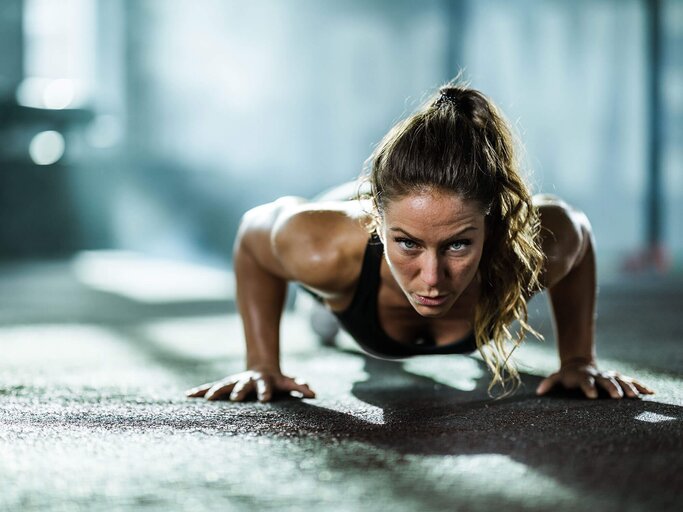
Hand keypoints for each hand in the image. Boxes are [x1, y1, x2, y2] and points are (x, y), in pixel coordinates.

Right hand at [185, 368, 315, 402]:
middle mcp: (247, 380)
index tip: (265, 400)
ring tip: (207, 399)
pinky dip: (200, 391)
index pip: (266, 386)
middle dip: (238, 391)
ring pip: (224, 385)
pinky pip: (211, 388)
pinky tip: (187, 396)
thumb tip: (314, 393)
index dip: (265, 392)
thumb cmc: (277, 380)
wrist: (261, 368)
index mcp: (264, 381)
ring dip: (216, 391)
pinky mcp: (225, 385)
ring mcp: (235, 382)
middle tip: (235, 399)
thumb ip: (299, 386)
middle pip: (242, 385)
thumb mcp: (289, 382)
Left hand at [536, 360, 654, 398]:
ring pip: (621, 380)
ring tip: (635, 397)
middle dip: (612, 388)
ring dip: (628, 388)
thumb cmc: (568, 375)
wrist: (579, 364)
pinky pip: (631, 382)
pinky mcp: (619, 379)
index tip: (592, 396)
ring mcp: (609, 376)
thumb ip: (549, 383)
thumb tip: (538, 392)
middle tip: (618, 397)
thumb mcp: (558, 377)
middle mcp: (598, 376)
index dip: (588, 388)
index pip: (585, 382)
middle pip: (606, 381)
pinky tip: (651, 393)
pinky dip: (640, 386)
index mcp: (583, 377)